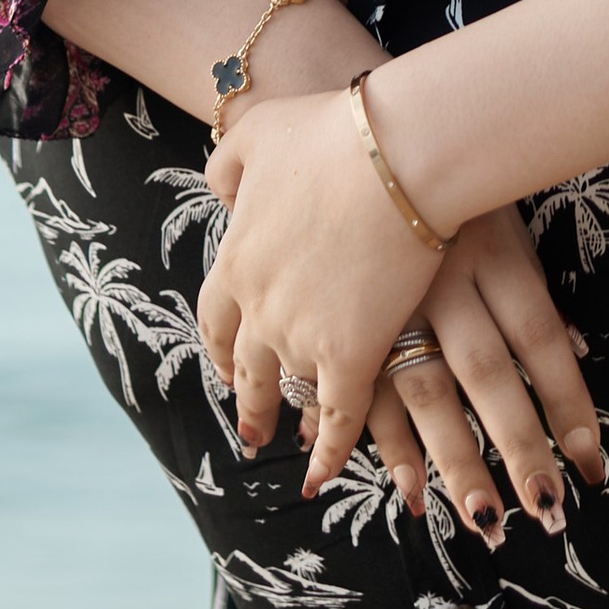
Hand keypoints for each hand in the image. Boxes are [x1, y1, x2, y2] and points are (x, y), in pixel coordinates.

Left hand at [199, 86, 439, 493]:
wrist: (393, 157)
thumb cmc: (330, 134)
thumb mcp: (257, 133)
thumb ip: (227, 164)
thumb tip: (220, 192)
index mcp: (235, 261)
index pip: (216, 319)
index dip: (223, 345)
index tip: (228, 365)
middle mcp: (258, 308)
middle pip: (246, 367)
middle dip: (248, 399)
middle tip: (251, 425)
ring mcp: (302, 337)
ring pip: (291, 392)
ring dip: (291, 421)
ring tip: (292, 446)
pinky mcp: (352, 355)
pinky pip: (338, 418)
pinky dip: (330, 451)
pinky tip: (323, 475)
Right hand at [362, 209, 605, 544]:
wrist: (362, 150)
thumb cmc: (453, 190)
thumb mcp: (505, 222)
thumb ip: (533, 290)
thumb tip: (579, 350)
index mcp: (491, 251)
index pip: (540, 335)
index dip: (568, 399)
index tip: (590, 461)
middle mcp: (441, 280)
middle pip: (487, 374)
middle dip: (518, 445)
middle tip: (547, 510)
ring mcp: (386, 302)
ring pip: (426, 391)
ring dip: (457, 461)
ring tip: (487, 518)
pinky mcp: (344, 321)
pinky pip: (366, 392)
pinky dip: (388, 444)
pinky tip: (414, 490)